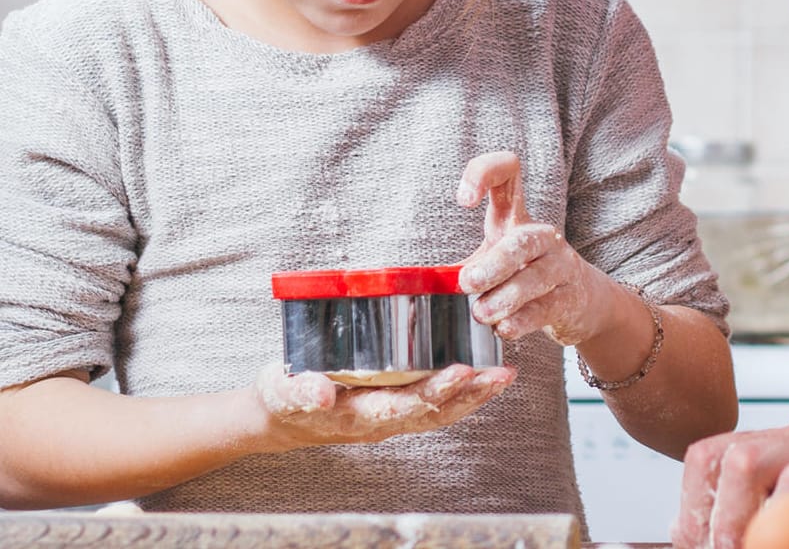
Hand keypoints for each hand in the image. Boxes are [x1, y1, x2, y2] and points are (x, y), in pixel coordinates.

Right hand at [252, 362, 514, 450]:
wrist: (279, 418)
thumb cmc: (282, 397)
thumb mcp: (282, 390)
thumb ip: (301, 390)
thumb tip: (320, 394)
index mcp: (356, 415)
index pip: (402, 405)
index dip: (433, 391)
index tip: (461, 371)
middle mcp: (379, 421)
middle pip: (431, 412)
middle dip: (467, 393)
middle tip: (499, 373)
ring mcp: (390, 418)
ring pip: (439, 412)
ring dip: (474, 396)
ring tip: (505, 375)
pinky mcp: (395, 408)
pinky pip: (435, 407)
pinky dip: (463, 394)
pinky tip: (486, 378)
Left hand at [455, 150, 617, 346]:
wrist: (582, 301)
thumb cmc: (524, 277)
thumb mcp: (493, 261)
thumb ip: (457, 268)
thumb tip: (404, 285)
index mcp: (516, 217)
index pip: (508, 172)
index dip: (485, 174)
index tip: (463, 201)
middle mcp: (543, 236)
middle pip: (522, 240)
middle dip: (494, 264)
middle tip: (467, 283)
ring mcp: (561, 266)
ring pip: (535, 277)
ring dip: (505, 298)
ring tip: (482, 314)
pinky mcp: (569, 298)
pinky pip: (546, 308)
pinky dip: (521, 321)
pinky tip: (504, 328)